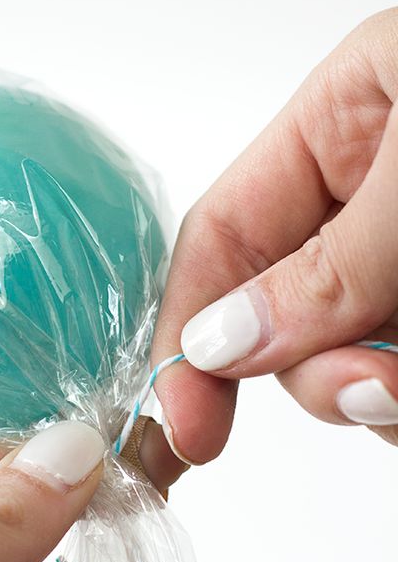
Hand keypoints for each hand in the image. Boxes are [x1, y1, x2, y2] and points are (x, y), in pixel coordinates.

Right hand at [140, 7, 397, 488]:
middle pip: (279, 322)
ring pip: (343, 365)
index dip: (186, 337)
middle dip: (310, 374)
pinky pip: (394, 383)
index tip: (186, 430)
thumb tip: (220, 347)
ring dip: (373, 395)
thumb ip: (329, 264)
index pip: (220, 242)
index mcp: (337, 131)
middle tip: (375, 389)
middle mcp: (365, 202)